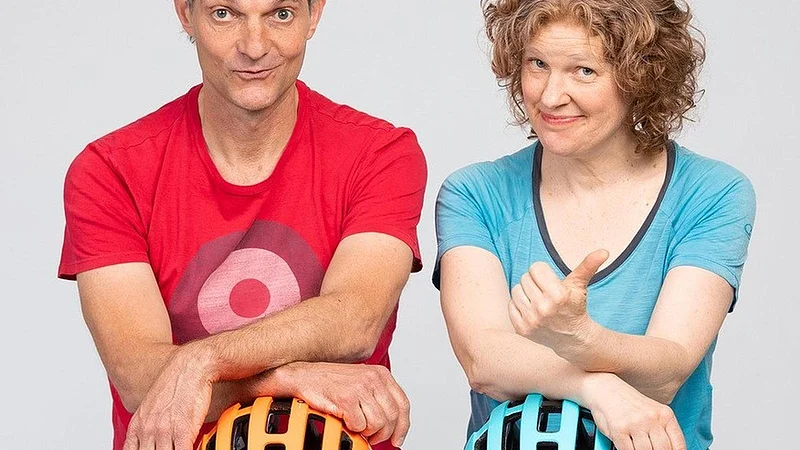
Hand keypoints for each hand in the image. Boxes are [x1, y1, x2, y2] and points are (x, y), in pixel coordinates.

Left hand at [123, 345, 214, 449]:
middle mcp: (148, 430)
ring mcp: (164, 431)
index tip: (153, 449)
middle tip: (167, 448)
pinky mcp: (183, 431)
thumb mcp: (152, 406)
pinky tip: (192, 449)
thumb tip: (152, 441)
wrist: (191, 366)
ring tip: (179, 447)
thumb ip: (148, 426)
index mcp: (138, 425)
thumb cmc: (177, 383)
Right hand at [256, 362, 409, 447]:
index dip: (402, 426)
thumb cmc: (330, 381)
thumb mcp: (361, 381)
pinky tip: (346, 420)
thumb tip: (391, 422)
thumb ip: (377, 397)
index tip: (397, 438)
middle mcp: (373, 379)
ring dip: (367, 432)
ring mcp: (360, 388)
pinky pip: (359, 425)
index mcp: (380, 374)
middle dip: (383, 433)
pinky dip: (353, 428)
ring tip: (357, 428)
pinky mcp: (346, 398)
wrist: (304, 376)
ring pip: (378, 423)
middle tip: (372, 437)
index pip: (403, 404)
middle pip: (392, 417)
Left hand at [508, 249, 607, 353]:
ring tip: (538, 300)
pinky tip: (532, 310)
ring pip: (516, 290)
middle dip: (535, 283)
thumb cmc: (575, 306)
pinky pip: (511, 305)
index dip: (543, 272)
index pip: (536, 268)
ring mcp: (532, 320)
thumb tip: (604, 251)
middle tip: (545, 293)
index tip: (551, 282)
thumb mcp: (580, 285)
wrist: (572, 338)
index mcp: (558, 295)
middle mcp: (544, 308)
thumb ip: (588, 266)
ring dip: (526, 293)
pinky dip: (519, 305)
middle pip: (525, 278)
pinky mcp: (522, 329)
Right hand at [582, 373, 685, 449]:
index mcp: (665, 414)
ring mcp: (635, 423)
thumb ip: (662, 431)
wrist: (604, 388)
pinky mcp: (618, 429)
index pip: (678, 445)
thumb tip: (669, 448)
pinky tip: (627, 446)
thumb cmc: (628, 403)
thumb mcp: (652, 413)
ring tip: (636, 445)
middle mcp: (651, 418)